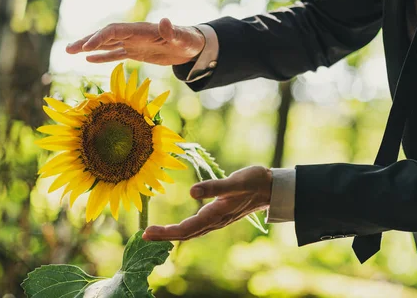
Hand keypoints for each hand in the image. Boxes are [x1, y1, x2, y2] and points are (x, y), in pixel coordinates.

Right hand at [65, 17, 205, 64]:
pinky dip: (102, 56)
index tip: (86, 48)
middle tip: (68, 49)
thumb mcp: (182, 37)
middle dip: (87, 41)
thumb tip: (165, 21)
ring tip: (69, 51)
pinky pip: (115, 53)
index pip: (115, 31)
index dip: (100, 38)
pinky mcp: (136, 52)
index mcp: (140, 30)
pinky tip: (87, 60)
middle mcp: (133, 35)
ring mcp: (133, 43)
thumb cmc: (188, 40)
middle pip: (105, 36)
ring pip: (106, 44)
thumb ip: (171, 31)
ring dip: (88, 47)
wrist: (192, 45)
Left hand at [142, 165, 271, 240]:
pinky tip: (177, 229)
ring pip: (192, 231)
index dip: (166, 232)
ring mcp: (218, 219)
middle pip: (186, 233)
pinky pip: (198, 227)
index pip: (187, 228)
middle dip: (164, 236)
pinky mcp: (220, 215)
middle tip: (144, 235)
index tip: (148, 232)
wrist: (272, 188)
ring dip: (172, 234)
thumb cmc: (254, 181)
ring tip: (154, 233)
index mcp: (217, 213)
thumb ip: (214, 187)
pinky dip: (184, 230)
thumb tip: (191, 192)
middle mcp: (216, 220)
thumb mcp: (236, 181)